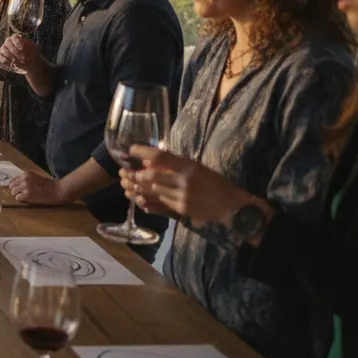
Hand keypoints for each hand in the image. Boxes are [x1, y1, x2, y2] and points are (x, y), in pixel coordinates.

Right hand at [0, 35, 39, 71]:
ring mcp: (4, 49)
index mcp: (18, 38)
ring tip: (17, 61)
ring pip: (3, 49)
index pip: (14, 36)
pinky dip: (5, 60)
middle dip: (14, 51)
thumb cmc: (31, 55)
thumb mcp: (33, 50)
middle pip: (7, 42)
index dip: (17, 42)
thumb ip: (28, 47)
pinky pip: (0, 56)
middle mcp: (9, 42)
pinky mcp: (1, 56)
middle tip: (22, 58)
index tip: (22, 49)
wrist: (30, 64)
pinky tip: (11, 63)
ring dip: (10, 56)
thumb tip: (21, 48)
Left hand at [9, 172, 67, 204]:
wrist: (56, 190)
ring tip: (25, 196)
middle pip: (11, 186)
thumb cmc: (48, 185)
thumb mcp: (35, 178)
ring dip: (18, 195)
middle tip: (21, 194)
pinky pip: (18, 198)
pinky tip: (28, 199)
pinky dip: (21, 199)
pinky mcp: (27, 195)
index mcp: (26, 174)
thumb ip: (26, 180)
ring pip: (13, 192)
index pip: (13, 180)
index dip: (14, 185)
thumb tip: (16, 185)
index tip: (18, 189)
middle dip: (15, 190)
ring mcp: (25, 186)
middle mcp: (24, 179)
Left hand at [128, 146, 255, 225]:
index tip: (131, 149)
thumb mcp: (197, 168)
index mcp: (189, 166)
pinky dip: (152, 197)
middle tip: (124, 172)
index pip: (161, 156)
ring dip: (140, 187)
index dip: (143, 151)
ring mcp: (182, 195)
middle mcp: (184, 180)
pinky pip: (161, 201)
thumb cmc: (215, 183)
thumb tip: (150, 161)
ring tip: (130, 183)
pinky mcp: (181, 208)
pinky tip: (145, 196)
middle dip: (135, 174)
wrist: (232, 207)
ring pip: (153, 190)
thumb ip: (175, 165)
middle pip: (151, 175)